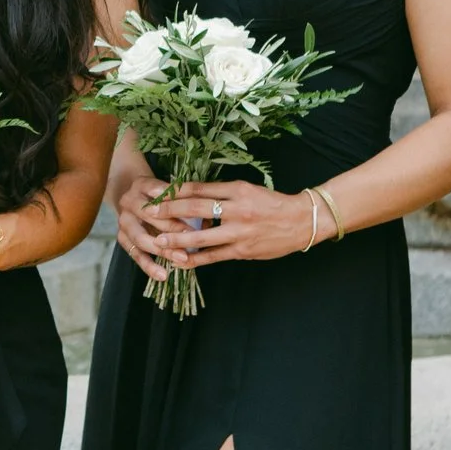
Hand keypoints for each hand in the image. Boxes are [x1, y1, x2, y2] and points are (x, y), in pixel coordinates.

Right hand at [113, 174, 199, 284]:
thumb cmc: (159, 193)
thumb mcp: (169, 190)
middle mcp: (128, 202)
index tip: (197, 215)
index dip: (177, 205)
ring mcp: (123, 221)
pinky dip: (149, 266)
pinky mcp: (122, 237)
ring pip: (141, 238)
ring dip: (163, 250)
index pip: (159, 195)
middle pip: (150, 217)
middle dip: (172, 229)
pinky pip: (135, 254)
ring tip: (182, 259)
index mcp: (141, 185)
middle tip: (193, 239)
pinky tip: (163, 276)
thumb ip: (186, 202)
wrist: (133, 195)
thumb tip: (208, 222)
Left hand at [145, 180, 317, 269]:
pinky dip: (196, 258)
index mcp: (237, 190)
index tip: (157, 192)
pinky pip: (214, 256)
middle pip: (197, 209)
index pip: (200, 189)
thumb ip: (220, 192)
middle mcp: (237, 210)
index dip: (176, 191)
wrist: (301, 221)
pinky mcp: (243, 251)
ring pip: (202, 237)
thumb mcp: (246, 189)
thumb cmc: (271, 203)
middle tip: (149, 213)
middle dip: (170, 211)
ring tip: (158, 242)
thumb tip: (190, 194)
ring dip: (178, 240)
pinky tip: (181, 261)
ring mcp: (240, 232)